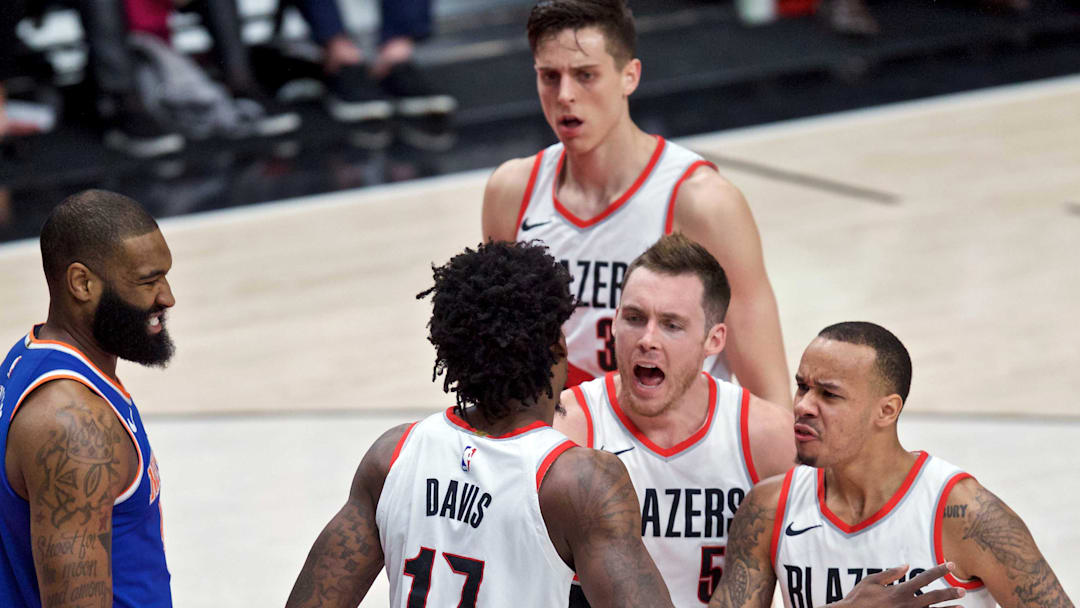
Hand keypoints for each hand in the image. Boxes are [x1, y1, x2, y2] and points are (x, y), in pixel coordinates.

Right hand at [834, 563, 964, 607]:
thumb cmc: (858, 599)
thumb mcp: (870, 581)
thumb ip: (890, 573)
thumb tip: (906, 565)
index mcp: (899, 591)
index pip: (924, 578)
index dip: (938, 570)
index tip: (950, 565)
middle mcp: (907, 604)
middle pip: (933, 598)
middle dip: (949, 593)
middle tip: (962, 591)